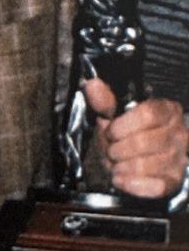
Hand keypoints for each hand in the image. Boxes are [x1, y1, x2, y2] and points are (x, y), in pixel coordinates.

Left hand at [85, 77, 188, 197]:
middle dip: (117, 148)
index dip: (124, 125)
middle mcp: (179, 134)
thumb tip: (93, 85)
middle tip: (111, 148)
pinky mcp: (174, 182)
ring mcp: (179, 159)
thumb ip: (104, 101)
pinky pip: (154, 186)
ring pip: (145, 165)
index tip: (111, 131)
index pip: (149, 114)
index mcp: (167, 111)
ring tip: (115, 162)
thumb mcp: (113, 113)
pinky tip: (120, 177)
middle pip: (144, 142)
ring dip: (120, 166)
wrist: (131, 158)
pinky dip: (130, 183)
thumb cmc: (125, 133)